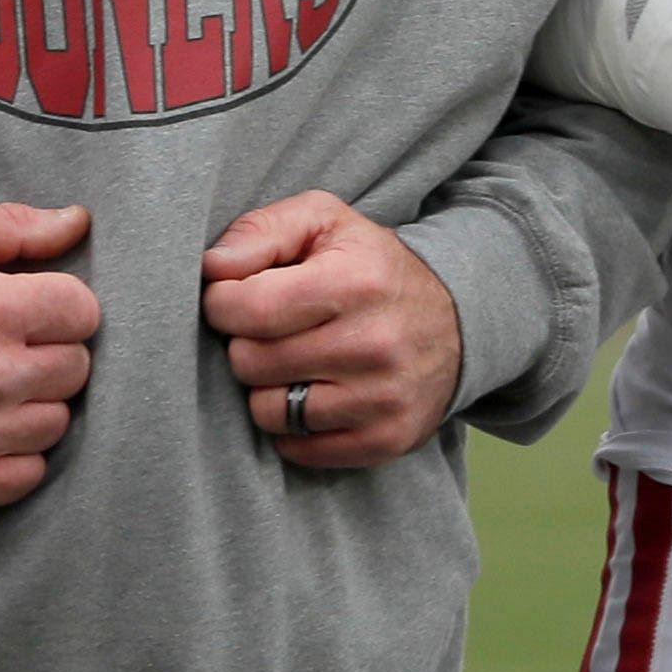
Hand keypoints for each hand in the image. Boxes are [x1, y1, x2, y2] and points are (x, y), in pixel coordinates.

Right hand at [0, 203, 98, 515]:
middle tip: (6, 350)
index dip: (58, 306)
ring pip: (57, 422)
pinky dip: (14, 456)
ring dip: (32, 406)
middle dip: (48, 353)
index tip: (29, 312)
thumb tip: (78, 221)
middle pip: (76, 367)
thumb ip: (11, 225)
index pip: (82, 311)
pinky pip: (31, 472)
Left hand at [203, 192, 462, 468]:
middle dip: (245, 344)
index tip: (235, 297)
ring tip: (293, 363)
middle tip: (272, 331)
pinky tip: (313, 393)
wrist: (459, 320)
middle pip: (251, 362)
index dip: (223, 303)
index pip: (249, 309)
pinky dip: (293, 427)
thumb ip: (260, 230)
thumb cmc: (370, 266)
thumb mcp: (323, 221)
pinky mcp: (387, 440)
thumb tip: (212, 267)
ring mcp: (383, 399)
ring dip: (267, 388)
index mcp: (354, 282)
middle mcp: (373, 344)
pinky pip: (298, 450)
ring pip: (268, 412)